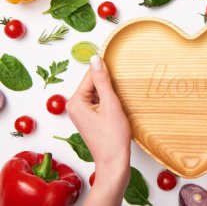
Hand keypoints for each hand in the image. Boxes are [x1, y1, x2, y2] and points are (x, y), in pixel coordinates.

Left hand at [66, 55, 130, 205]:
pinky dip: (108, 104)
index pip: (90, 76)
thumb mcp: (110, 104)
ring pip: (97, 94)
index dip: (106, 74)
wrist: (114, 162)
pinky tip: (115, 113)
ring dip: (109, 96)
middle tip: (118, 101)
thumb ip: (102, 80)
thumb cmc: (113, 137)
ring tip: (117, 109)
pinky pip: (98, 103)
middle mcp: (74, 106)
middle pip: (93, 85)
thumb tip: (95, 59)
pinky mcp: (88, 119)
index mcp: (75, 101)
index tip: (118, 73)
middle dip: (108, 88)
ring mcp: (80, 114)